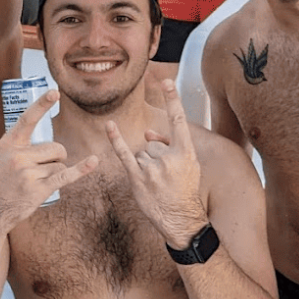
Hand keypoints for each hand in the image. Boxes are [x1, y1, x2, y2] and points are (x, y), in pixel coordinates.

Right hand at [0, 89, 96, 236]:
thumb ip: (16, 145)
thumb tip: (37, 132)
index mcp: (8, 144)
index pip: (27, 120)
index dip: (41, 105)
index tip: (55, 92)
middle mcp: (18, 157)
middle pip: (55, 147)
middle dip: (56, 157)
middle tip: (43, 169)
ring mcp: (28, 173)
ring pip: (59, 165)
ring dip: (55, 173)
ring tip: (37, 182)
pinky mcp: (38, 190)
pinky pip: (65, 176)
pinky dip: (81, 169)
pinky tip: (93, 161)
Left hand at [106, 79, 207, 247]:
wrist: (180, 218)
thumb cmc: (185, 189)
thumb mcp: (189, 165)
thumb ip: (170, 145)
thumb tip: (148, 133)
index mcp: (186, 153)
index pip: (178, 121)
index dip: (172, 99)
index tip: (166, 81)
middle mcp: (168, 159)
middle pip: (152, 143)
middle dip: (156, 157)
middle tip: (165, 178)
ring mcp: (152, 169)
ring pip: (141, 153)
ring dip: (145, 166)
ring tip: (156, 184)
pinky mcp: (137, 178)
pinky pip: (124, 154)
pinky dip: (116, 140)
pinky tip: (109, 126)